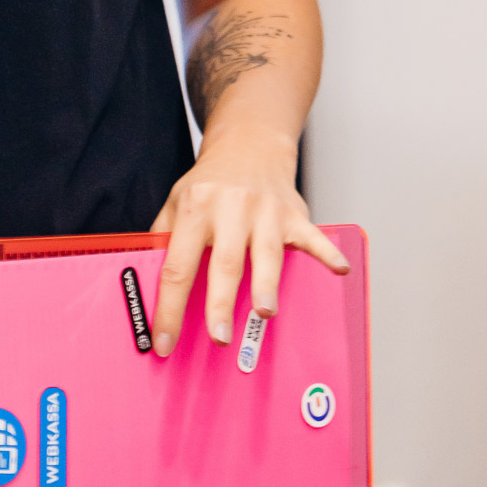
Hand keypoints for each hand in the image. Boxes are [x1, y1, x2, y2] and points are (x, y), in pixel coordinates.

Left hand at [148, 123, 348, 355]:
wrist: (248, 144)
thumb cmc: (209, 183)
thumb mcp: (176, 201)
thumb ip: (162, 239)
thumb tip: (147, 284)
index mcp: (194, 209)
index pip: (176, 266)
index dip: (168, 308)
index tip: (163, 342)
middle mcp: (229, 208)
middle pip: (223, 262)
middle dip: (220, 303)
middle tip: (218, 337)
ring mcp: (264, 211)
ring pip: (266, 252)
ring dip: (266, 283)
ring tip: (264, 314)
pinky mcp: (293, 214)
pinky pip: (312, 235)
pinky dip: (327, 253)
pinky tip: (339, 270)